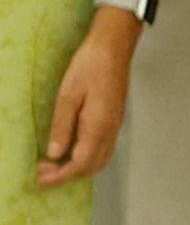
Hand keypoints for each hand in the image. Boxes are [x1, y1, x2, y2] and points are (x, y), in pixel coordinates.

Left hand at [39, 7, 138, 187]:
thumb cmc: (89, 66)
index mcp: (98, 126)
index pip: (81, 163)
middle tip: (43, 171)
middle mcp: (110, 130)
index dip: (59, 175)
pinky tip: (70, 147)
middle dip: (68, 175)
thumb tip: (55, 153)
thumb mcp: (68, 94)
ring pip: (100, 158)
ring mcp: (115, 124)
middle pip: (93, 166)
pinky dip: (86, 156)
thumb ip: (62, 126)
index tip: (40, 178)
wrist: (114, 47)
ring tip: (54, 162)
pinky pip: (103, 148)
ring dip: (78, 167)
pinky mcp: (114, 118)